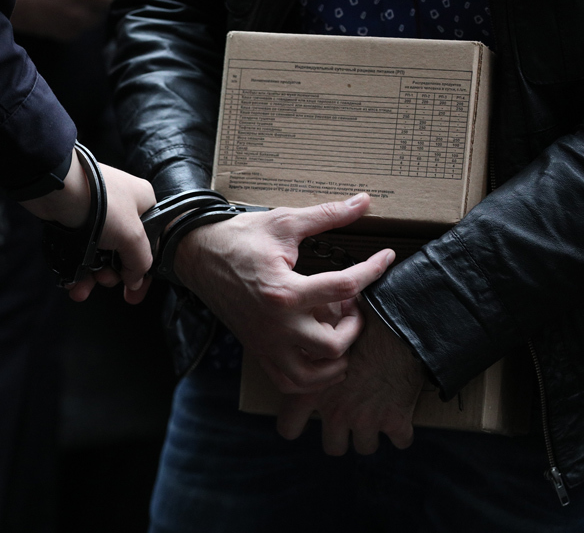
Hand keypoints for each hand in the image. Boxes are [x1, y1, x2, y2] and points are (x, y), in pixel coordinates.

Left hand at [19, 149, 155, 303]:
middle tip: (104, 279)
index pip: (150, 244)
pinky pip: (81, 251)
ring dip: (92, 276)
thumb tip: (136, 280)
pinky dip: (78, 268)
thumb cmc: (99, 202)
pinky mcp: (75, 221)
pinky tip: (72, 282)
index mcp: (144, 204)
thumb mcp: (132, 235)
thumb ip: (139, 262)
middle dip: (112, 274)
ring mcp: (97, 215)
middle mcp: (123, 209)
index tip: (134, 292)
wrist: (56, 188)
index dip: (142, 272)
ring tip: (83, 286)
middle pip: (123, 253)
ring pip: (100, 255)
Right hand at [174, 194, 394, 391]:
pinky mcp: (258, 349)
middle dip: (354, 326)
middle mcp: (276, 324)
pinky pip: (289, 382)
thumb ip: (327, 214)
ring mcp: (266, 342)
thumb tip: (364, 201)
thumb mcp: (284, 222)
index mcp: (284, 290)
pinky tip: (320, 356)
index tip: (385, 258)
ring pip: (313, 375)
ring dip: (336, 360)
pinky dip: (312, 378)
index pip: (345, 286)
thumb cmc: (239, 238)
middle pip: (334, 344)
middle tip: (352, 305)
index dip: (374, 270)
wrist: (198, 255)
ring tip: (338, 334)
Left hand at [275, 299, 425, 455]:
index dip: (296, 425)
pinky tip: (401, 413)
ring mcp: (366, 421)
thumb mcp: (320, 335)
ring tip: (375, 412)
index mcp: (310, 393)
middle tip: (348, 417)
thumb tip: (301, 339)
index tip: (305, 419)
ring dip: (371, 433)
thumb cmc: (356, 322)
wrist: (396, 324)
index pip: (288, 428)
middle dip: (341, 436)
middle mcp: (335, 413)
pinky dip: (403, 430)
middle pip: (333, 447)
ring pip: (365, 447)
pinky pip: (402, 442)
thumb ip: (309, 351)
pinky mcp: (396, 421)